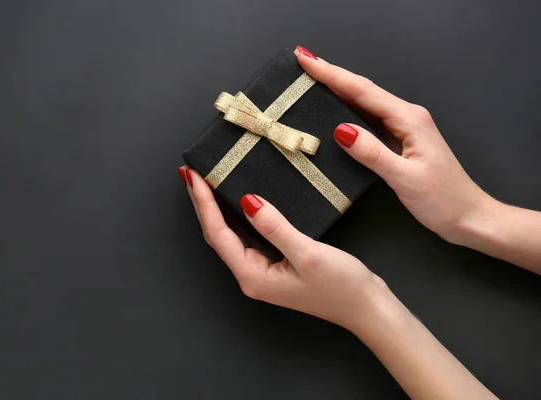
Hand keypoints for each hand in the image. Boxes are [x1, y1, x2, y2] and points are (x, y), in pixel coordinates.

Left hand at [179, 168, 497, 399]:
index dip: (204, 203)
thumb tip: (247, 201)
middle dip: (203, 203)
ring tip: (206, 182)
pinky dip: (237, 215)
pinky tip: (237, 200)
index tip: (193, 176)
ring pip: (230, 235)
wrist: (366, 307)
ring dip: (216, 208)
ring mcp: (262, 271)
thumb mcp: (307, 253)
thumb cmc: (341, 286)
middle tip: (191, 173)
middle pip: (217, 234)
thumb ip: (275, 227)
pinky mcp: (274, 264)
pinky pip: (246, 236)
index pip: (218, 233)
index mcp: (253, 276)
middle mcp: (251, 275)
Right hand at [296, 47, 492, 243]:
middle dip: (332, 75)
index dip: (332, 75)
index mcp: (408, 119)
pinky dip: (349, 109)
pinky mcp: (401, 141)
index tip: (306, 60)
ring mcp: (404, 128)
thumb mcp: (405, 178)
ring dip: (339, 90)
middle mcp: (407, 117)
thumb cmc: (442, 199)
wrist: (468, 216)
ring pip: (365, 103)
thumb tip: (341, 129)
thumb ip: (372, 153)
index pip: (362, 91)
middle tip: (303, 63)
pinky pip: (369, 119)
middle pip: (363, 90)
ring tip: (312, 80)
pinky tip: (335, 110)